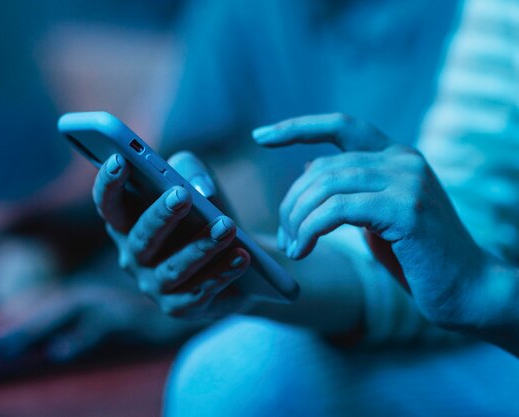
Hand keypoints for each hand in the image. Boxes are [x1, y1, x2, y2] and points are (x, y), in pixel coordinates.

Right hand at [92, 152, 250, 319]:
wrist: (237, 255)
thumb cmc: (205, 212)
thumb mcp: (196, 180)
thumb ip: (189, 168)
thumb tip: (199, 189)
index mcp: (127, 223)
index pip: (108, 205)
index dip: (108, 184)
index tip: (119, 160)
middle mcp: (133, 256)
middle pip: (142, 237)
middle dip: (162, 216)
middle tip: (182, 195)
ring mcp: (154, 285)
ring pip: (173, 268)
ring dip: (201, 246)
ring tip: (227, 226)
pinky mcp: (180, 307)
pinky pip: (199, 292)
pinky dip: (221, 273)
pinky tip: (241, 256)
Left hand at [253, 113, 486, 328]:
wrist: (468, 290)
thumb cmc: (418, 258)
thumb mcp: (376, 216)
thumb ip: (348, 189)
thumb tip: (307, 168)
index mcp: (396, 156)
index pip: (341, 125)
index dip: (297, 127)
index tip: (260, 135)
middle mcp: (403, 159)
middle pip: (322, 168)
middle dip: (291, 202)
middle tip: (283, 236)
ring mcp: (407, 180)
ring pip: (325, 187)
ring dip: (297, 219)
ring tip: (293, 248)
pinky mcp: (405, 208)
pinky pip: (336, 210)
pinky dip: (310, 229)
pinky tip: (303, 250)